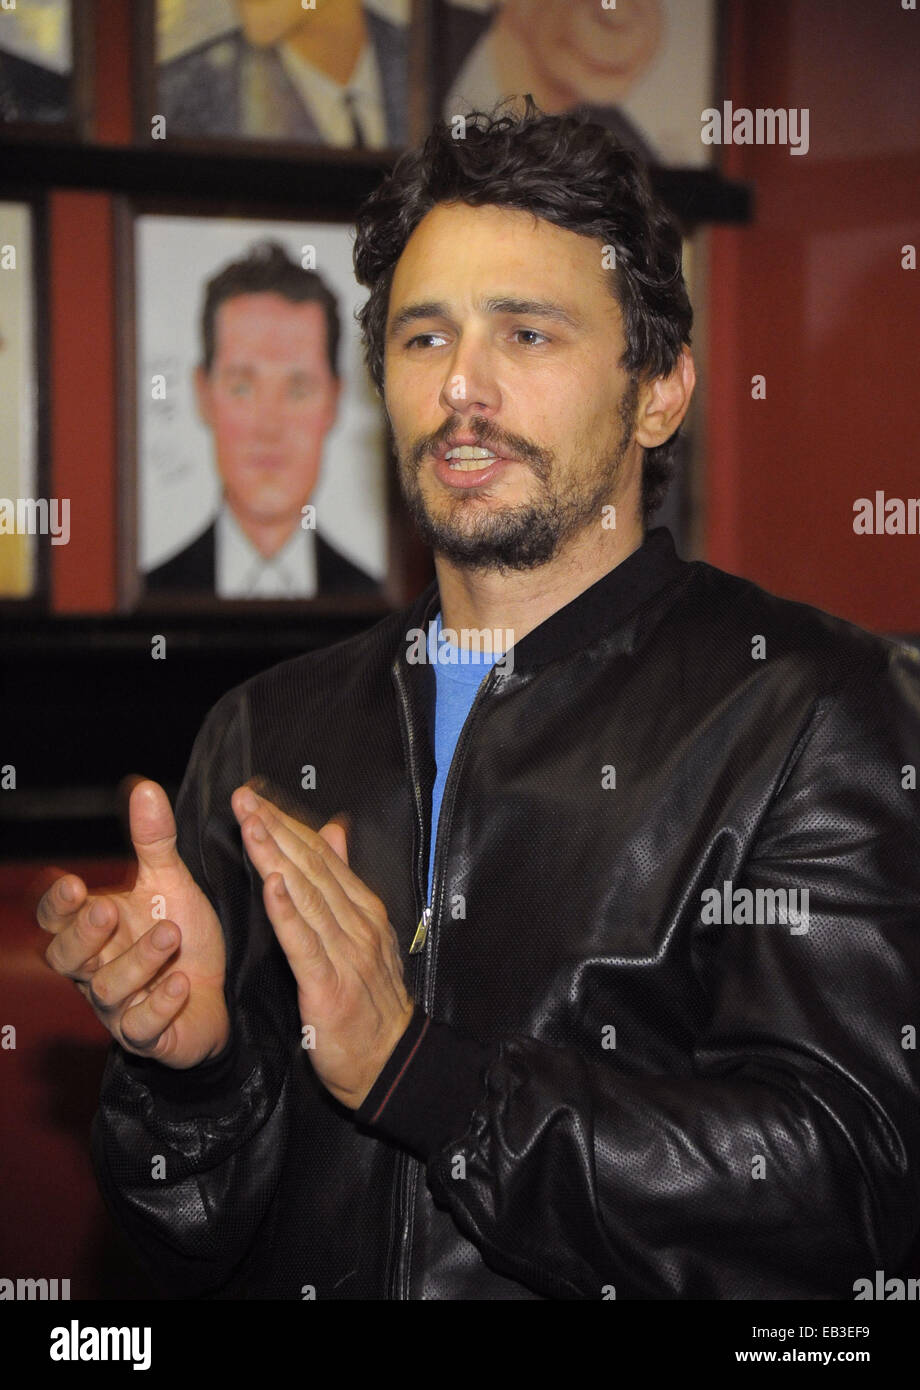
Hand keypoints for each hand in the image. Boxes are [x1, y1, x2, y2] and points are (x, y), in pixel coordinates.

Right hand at [37, 780, 228, 1067]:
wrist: (220, 992)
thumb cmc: (182, 934)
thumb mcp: (171, 882)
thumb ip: (154, 841)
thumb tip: (145, 787)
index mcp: (94, 930)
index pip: (55, 919)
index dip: (57, 905)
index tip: (72, 883)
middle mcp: (96, 970)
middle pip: (66, 958)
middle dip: (82, 934)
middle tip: (106, 909)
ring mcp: (120, 1007)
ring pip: (108, 989)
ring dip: (137, 960)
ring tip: (170, 933)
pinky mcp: (150, 1037)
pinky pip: (143, 1028)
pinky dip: (159, 1005)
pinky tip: (181, 984)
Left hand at [231, 786, 413, 1108]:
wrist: (391, 1062)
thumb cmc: (370, 1002)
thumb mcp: (364, 934)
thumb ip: (345, 881)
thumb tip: (334, 829)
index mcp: (363, 911)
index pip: (321, 857)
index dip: (287, 824)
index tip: (256, 797)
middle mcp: (357, 924)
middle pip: (311, 868)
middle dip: (275, 829)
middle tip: (244, 798)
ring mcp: (346, 953)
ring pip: (306, 895)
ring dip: (276, 857)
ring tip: (251, 825)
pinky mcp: (329, 985)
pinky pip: (304, 943)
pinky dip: (287, 912)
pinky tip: (271, 885)